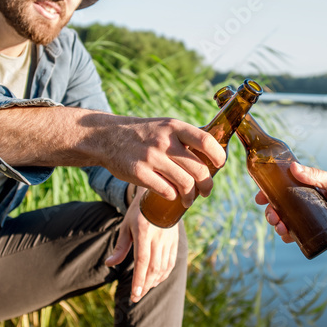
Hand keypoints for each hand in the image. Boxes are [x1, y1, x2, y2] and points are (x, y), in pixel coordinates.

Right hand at [0, 107, 224, 207]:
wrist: (107, 137)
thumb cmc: (142, 135)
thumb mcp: (164, 127)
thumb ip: (186, 138)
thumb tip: (215, 156)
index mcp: (174, 127)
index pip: (207, 141)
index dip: (219, 156)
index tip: (220, 166)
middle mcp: (164, 140)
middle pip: (199, 169)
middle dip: (207, 185)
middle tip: (206, 192)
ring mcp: (151, 157)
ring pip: (185, 184)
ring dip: (191, 197)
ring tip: (189, 200)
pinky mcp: (139, 173)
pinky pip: (165, 191)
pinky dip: (172, 197)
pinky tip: (171, 197)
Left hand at [105, 187, 180, 301]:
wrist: (161, 198)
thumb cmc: (139, 212)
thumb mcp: (126, 226)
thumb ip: (120, 247)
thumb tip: (109, 264)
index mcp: (145, 233)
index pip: (142, 261)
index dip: (138, 280)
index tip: (134, 295)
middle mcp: (159, 238)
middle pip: (153, 268)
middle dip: (144, 286)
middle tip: (136, 297)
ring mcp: (169, 240)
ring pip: (163, 268)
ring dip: (153, 282)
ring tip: (143, 290)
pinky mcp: (175, 242)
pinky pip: (171, 263)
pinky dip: (163, 275)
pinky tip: (155, 281)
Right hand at [255, 162, 326, 262]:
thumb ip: (318, 176)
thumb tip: (293, 168)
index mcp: (314, 188)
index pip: (287, 186)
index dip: (271, 189)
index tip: (260, 194)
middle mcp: (310, 203)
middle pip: (282, 204)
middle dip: (271, 209)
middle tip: (271, 214)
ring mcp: (311, 220)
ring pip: (285, 220)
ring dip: (276, 223)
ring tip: (279, 226)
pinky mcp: (314, 236)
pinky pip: (294, 235)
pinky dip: (286, 235)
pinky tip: (286, 235)